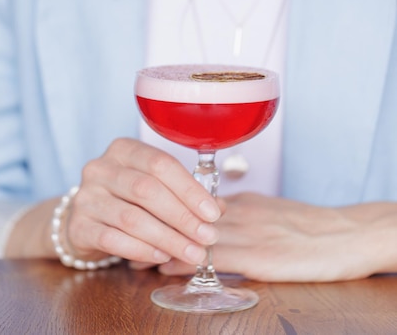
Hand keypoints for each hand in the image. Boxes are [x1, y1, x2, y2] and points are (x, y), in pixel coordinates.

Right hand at [65, 138, 221, 265]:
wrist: (84, 220)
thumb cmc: (127, 200)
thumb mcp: (154, 188)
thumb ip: (184, 194)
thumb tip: (218, 208)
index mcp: (123, 150)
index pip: (160, 164)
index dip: (189, 189)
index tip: (213, 213)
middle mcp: (100, 169)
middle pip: (146, 190)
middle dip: (183, 217)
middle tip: (208, 237)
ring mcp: (86, 197)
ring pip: (131, 218)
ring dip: (168, 238)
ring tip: (193, 252)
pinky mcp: (78, 226)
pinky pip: (113, 239)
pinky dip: (142, 249)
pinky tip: (162, 256)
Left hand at [150, 193, 394, 281]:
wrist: (346, 234)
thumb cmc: (307, 226)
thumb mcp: (265, 211)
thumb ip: (235, 213)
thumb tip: (208, 216)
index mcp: (235, 202)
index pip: (186, 202)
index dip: (159, 210)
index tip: (136, 215)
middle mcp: (234, 212)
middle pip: (180, 214)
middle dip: (149, 225)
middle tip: (122, 231)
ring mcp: (244, 232)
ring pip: (188, 234)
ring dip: (158, 244)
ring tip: (132, 253)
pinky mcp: (256, 255)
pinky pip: (211, 256)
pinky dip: (183, 261)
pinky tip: (163, 267)